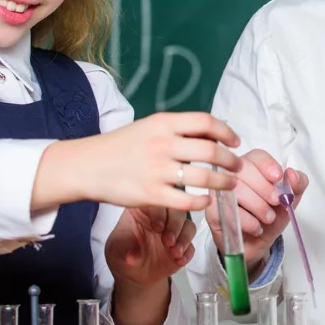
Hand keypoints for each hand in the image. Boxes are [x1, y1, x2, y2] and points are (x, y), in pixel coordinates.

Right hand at [35, 112, 240, 212]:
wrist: (86, 165)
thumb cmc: (119, 147)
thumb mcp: (147, 127)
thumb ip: (175, 129)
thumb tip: (210, 131)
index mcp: (162, 123)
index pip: (206, 122)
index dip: (227, 132)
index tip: (235, 142)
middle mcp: (162, 144)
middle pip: (211, 151)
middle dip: (231, 161)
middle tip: (238, 167)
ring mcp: (157, 170)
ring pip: (204, 177)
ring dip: (224, 182)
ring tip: (230, 185)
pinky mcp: (151, 194)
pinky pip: (187, 201)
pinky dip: (203, 202)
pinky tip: (206, 201)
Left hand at [103, 206, 192, 324]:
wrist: (132, 275)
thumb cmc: (122, 255)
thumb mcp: (117, 249)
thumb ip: (125, 249)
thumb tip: (132, 256)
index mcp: (143, 211)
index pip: (156, 204)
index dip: (159, 214)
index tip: (157, 228)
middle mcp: (161, 218)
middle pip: (177, 211)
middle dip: (175, 226)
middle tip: (168, 242)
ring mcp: (174, 231)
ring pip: (188, 226)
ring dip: (184, 239)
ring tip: (174, 253)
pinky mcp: (183, 246)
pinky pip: (191, 246)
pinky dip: (188, 253)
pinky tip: (179, 261)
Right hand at [203, 149, 308, 274]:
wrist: (256, 244)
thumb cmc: (269, 217)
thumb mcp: (290, 200)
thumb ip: (298, 184)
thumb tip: (292, 173)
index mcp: (252, 167)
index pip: (256, 156)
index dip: (268, 165)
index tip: (278, 178)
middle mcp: (233, 175)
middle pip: (244, 169)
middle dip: (265, 188)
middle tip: (277, 203)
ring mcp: (220, 190)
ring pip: (237, 188)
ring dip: (258, 205)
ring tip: (268, 218)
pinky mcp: (212, 209)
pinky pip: (228, 208)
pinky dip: (247, 220)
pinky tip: (256, 227)